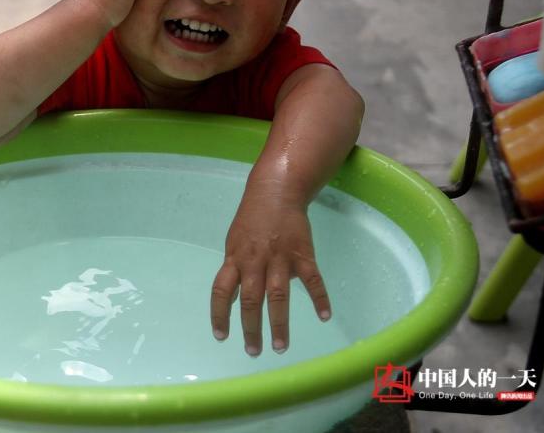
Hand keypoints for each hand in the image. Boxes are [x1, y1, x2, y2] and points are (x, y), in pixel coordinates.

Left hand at [209, 191, 330, 355]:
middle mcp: (255, 261)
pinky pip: (312, 280)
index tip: (222, 337)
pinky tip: (324, 316)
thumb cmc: (252, 219)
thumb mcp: (234, 243)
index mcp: (235, 258)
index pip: (221, 291)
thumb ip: (235, 269)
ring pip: (277, 296)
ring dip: (279, 324)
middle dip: (251, 328)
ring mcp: (279, 258)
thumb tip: (231, 299)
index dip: (220, 315)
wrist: (275, 191)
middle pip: (250, 299)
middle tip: (253, 352)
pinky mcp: (302, 254)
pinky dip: (319, 298)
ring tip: (280, 347)